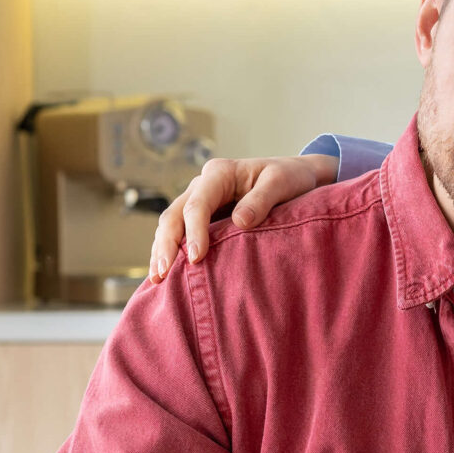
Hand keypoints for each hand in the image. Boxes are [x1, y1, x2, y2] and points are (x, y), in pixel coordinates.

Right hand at [145, 154, 337, 282]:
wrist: (296, 177)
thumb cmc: (289, 178)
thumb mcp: (281, 183)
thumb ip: (261, 200)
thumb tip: (239, 222)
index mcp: (219, 173)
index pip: (197, 204)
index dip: (194, 231)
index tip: (196, 257)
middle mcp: (203, 185)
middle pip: (174, 214)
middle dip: (166, 244)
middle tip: (163, 273)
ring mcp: (199, 200)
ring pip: (170, 225)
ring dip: (162, 250)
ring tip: (157, 279)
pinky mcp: (202, 217)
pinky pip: (179, 233)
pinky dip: (170, 252)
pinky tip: (165, 274)